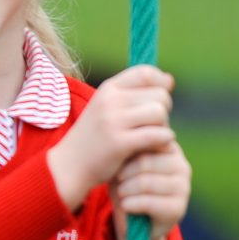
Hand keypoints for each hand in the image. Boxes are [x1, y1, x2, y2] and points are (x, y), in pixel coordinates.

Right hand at [47, 65, 174, 209]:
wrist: (69, 166)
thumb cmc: (94, 138)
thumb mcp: (107, 108)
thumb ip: (134, 94)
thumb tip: (169, 79)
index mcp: (107, 89)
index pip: (145, 73)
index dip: (161, 83)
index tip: (160, 99)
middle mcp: (109, 101)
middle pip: (159, 95)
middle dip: (164, 110)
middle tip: (153, 125)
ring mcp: (113, 121)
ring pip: (159, 113)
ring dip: (163, 126)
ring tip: (152, 136)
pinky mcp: (119, 143)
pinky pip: (157, 135)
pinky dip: (163, 141)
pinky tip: (156, 146)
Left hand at [111, 140, 191, 239]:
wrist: (134, 221)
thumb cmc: (126, 185)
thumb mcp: (122, 164)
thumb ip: (128, 150)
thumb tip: (127, 138)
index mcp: (169, 149)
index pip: (147, 141)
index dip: (126, 153)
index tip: (115, 162)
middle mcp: (181, 165)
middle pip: (145, 162)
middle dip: (124, 173)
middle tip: (117, 181)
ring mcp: (183, 187)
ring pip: (145, 182)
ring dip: (125, 190)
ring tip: (121, 193)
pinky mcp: (178, 208)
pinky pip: (149, 202)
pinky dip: (130, 204)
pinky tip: (125, 205)